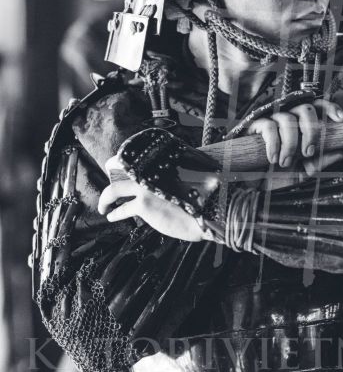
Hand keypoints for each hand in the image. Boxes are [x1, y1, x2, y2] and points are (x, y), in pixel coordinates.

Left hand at [99, 155, 218, 242]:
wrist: (209, 211)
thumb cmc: (203, 197)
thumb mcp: (188, 175)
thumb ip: (171, 174)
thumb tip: (160, 180)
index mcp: (160, 161)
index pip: (135, 155)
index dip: (123, 160)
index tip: (118, 166)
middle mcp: (149, 170)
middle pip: (117, 166)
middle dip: (109, 171)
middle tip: (108, 178)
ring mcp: (144, 187)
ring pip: (113, 190)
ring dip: (105, 199)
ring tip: (104, 207)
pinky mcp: (143, 205)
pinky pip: (121, 210)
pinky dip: (114, 213)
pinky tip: (112, 216)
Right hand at [245, 99, 342, 178]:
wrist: (253, 185)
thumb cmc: (277, 176)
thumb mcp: (303, 172)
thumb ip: (319, 162)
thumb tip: (339, 152)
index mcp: (302, 127)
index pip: (318, 108)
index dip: (330, 109)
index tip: (341, 120)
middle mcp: (289, 119)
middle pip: (306, 109)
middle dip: (311, 131)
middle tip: (308, 152)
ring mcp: (273, 120)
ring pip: (288, 119)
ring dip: (290, 143)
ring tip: (286, 162)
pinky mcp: (256, 125)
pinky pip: (269, 126)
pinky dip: (274, 144)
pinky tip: (273, 158)